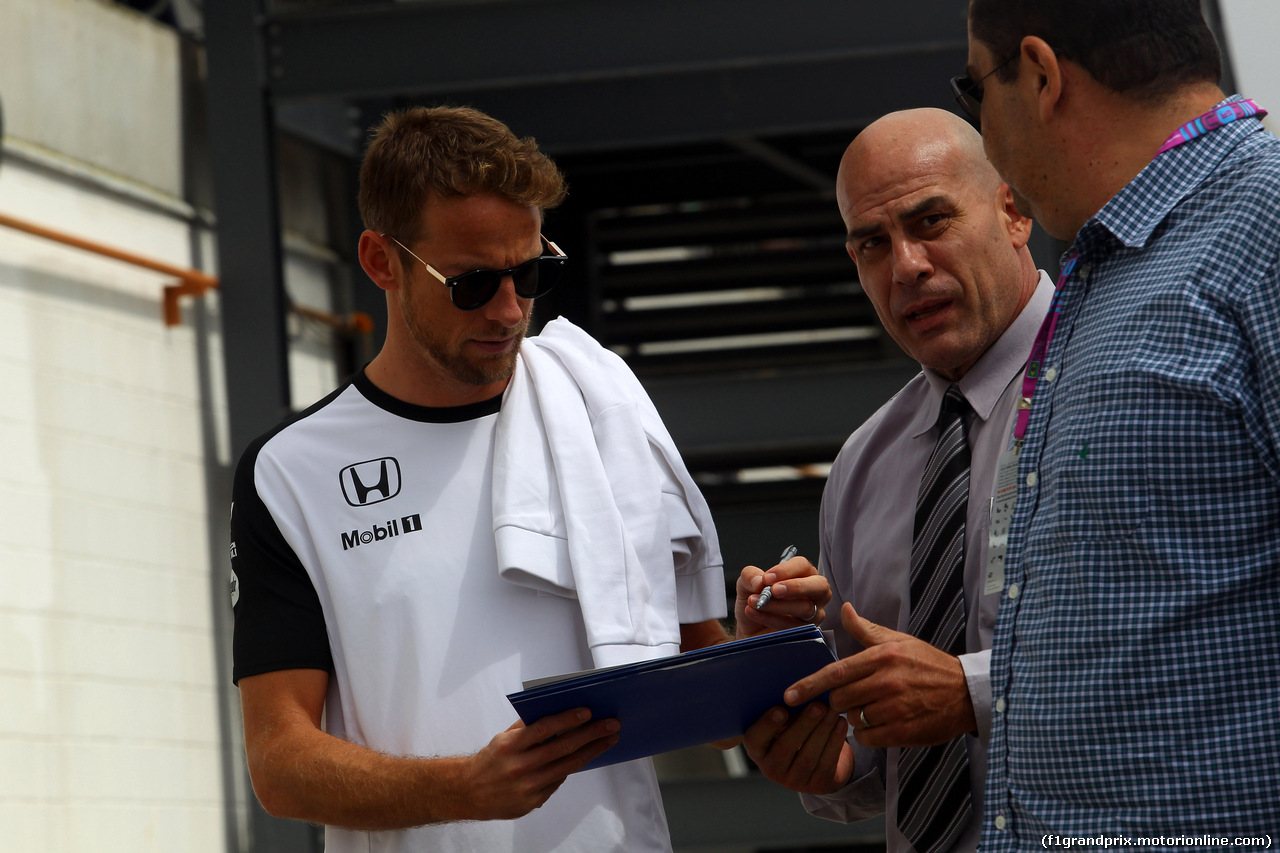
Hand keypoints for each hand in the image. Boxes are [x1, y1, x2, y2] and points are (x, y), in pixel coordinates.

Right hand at [461, 708, 620, 819]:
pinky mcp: (533, 801)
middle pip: (563, 748)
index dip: (567, 719)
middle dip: (591, 734)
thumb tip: (558, 711)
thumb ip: (528, 727)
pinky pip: (558, 781)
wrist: (469, 793)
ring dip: (592, 751)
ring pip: (567, 766)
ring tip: (609, 740)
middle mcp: (520, 766)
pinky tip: (586, 756)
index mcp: (511, 745)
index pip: (544, 728)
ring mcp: (528, 786)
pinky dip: (572, 767)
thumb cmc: (490, 760)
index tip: (588, 712)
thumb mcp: (503, 738)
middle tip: (611, 724)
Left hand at [734, 553, 830, 637]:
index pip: (803, 566)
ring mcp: (813, 614)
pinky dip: (771, 619)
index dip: (787, 570)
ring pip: (805, 608)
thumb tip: (760, 581)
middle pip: (820, 586)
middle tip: (774, 590)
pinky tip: (754, 613)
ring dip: (778, 606)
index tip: (767, 577)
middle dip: (797, 587)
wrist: (748, 629)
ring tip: (754, 602)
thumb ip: (750, 576)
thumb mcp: (746, 583)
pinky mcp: (806, 632)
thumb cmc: (754, 601)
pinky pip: (793, 626)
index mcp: (802, 575)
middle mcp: (814, 593)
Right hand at [742, 703, 853, 794]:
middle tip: (817, 705)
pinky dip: (835, 741)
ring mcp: (794, 780)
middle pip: (785, 748)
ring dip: (822, 731)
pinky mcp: (817, 785)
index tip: (781, 710)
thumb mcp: (783, 723)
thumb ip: (783, 710)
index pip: (755, 739)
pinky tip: (841, 723)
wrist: (816, 761)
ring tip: (832, 711)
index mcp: (757, 750)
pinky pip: (826, 763)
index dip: (767, 726)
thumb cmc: (795, 731)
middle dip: (803, 725)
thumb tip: (795, 688)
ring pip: (808, 756)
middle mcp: (771, 768)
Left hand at [783, 603, 975, 748]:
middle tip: (851, 697)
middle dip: (838, 701)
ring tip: (874, 708)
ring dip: (856, 717)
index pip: (836, 672)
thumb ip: (866, 629)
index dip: (810, 685)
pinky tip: (881, 724)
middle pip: (840, 699)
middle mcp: (886, 681)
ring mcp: (895, 708)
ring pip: (853, 718)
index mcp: (882, 657)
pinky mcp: (904, 731)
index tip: (789, 694)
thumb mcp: (898, 641)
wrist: (966, 692)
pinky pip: (868, 737)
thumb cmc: (927, 664)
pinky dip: (869, 733)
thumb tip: (845, 608)